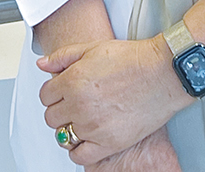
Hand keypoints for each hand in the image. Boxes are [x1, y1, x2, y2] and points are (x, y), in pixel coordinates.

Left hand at [38, 36, 190, 163]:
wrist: (161, 74)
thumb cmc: (132, 59)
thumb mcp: (92, 48)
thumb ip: (62, 56)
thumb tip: (42, 64)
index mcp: (72, 81)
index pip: (45, 95)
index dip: (54, 91)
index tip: (63, 91)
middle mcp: (79, 105)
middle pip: (51, 116)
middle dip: (60, 109)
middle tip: (74, 103)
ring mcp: (93, 127)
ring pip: (63, 135)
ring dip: (69, 127)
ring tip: (83, 119)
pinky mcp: (108, 143)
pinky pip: (79, 156)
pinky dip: (78, 149)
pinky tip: (86, 138)